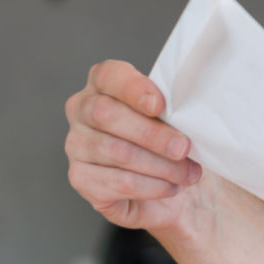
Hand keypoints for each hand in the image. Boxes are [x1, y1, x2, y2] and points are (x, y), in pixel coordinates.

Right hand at [64, 59, 202, 231]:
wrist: (178, 186)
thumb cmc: (174, 141)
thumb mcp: (178, 116)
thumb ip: (174, 106)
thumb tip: (187, 109)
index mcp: (104, 83)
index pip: (109, 75)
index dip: (133, 89)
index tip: (159, 105)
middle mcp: (82, 110)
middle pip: (106, 115)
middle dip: (152, 134)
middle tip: (183, 148)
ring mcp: (76, 144)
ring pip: (116, 152)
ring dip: (159, 165)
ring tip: (187, 174)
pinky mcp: (81, 178)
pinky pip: (118, 183)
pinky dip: (151, 186)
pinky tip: (170, 187)